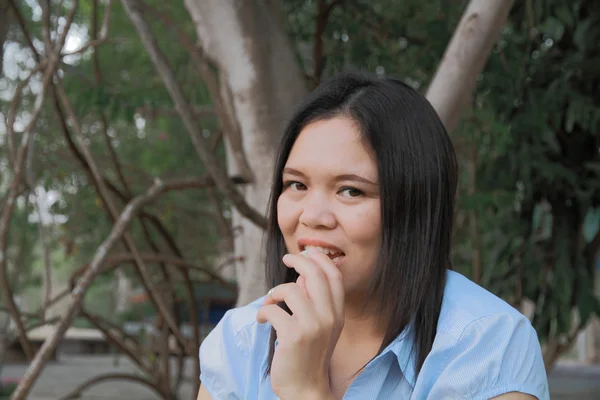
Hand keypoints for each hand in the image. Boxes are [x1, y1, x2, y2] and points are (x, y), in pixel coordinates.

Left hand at [256, 249, 344, 399]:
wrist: (306, 389)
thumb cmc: (309, 356)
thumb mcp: (321, 327)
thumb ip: (316, 302)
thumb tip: (303, 277)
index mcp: (338, 313)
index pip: (334, 275)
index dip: (320, 259)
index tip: (306, 252)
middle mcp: (329, 317)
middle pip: (314, 274)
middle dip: (298, 260)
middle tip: (286, 259)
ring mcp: (312, 326)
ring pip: (291, 289)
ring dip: (275, 292)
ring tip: (270, 303)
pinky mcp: (293, 336)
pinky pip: (273, 309)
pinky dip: (263, 311)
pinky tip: (262, 319)